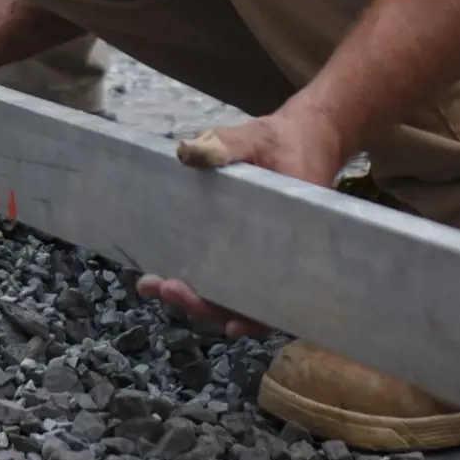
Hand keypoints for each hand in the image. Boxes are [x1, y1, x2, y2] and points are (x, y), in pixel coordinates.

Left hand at [136, 101, 346, 338]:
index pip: (278, 296)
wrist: (308, 134)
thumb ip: (228, 144)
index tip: (230, 324)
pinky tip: (165, 275)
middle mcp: (280, 260)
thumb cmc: (287, 142)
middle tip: (167, 288)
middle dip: (204, 305)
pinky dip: (198, 279)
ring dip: (195, 297)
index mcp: (293, 243)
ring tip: (152, 285)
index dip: (256, 317)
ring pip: (232, 295)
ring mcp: (262, 257)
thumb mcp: (259, 138)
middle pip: (246, 304)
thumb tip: (189, 153)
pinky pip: (225, 274)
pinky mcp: (245, 248)